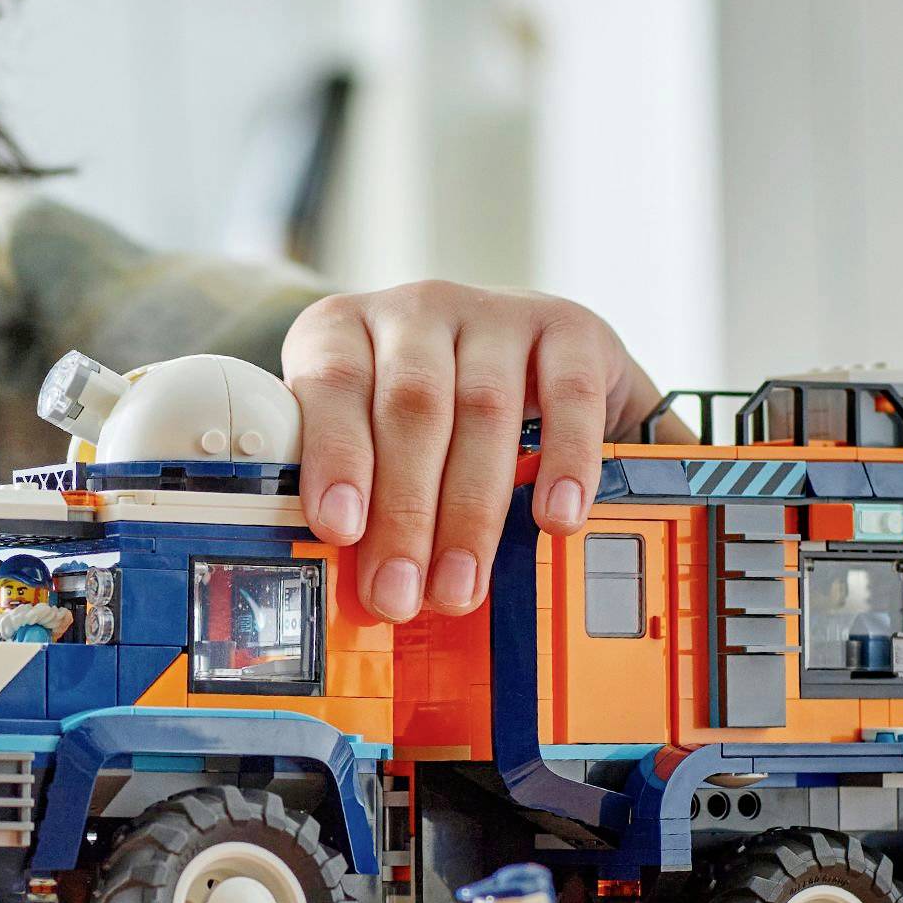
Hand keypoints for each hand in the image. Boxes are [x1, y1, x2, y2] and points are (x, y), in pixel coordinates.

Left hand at [282, 285, 662, 622]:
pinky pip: (571, 396)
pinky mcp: (568, 327)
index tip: (339, 530)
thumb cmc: (426, 411)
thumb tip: (356, 591)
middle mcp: (417, 310)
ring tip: (460, 585)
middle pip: (412, 408)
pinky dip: (566, 464)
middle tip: (400, 593)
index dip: (335, 458)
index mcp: (346, 330)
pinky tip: (555, 520)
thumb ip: (357, 493)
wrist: (526, 350)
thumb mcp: (371, 434)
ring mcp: (495, 312)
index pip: (331, 384)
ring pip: (484, 408)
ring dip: (471, 511)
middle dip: (404, 513)